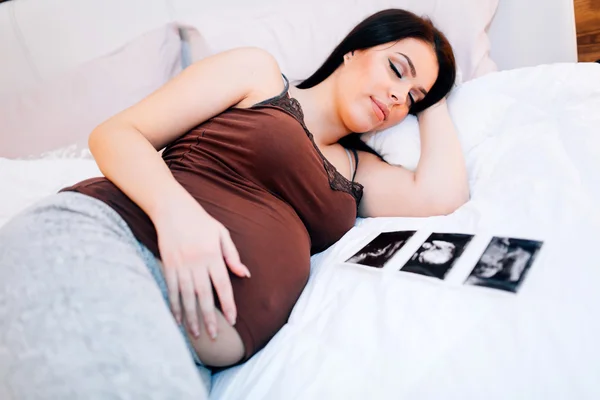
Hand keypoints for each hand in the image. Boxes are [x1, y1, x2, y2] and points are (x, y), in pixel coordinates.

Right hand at [152, 193, 250, 339]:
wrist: (171, 208)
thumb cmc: (200, 220)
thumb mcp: (221, 233)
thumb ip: (233, 255)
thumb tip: (245, 275)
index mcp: (212, 255)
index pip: (222, 285)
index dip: (227, 305)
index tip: (232, 320)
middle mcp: (196, 262)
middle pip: (203, 296)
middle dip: (209, 318)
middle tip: (213, 337)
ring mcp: (180, 265)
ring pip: (186, 297)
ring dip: (191, 317)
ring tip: (197, 334)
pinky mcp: (167, 265)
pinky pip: (171, 290)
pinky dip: (174, 306)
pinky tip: (178, 320)